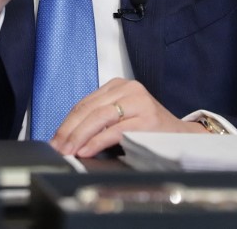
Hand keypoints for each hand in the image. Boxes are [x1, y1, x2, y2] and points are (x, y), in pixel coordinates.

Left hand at [49, 78, 206, 156]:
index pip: (84, 103)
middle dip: (69, 131)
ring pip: (99, 117)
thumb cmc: (148, 129)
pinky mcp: (146, 118)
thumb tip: (67, 138)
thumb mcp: (121, 117)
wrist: (181, 136)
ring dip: (79, 137)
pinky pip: (114, 130)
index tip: (54, 140)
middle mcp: (127, 88)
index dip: (66, 123)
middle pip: (88, 109)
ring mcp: (138, 101)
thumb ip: (98, 121)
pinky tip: (86, 150)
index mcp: (118, 85)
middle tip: (57, 148)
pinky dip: (97, 141)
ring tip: (68, 151)